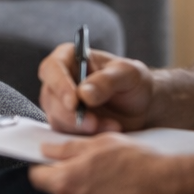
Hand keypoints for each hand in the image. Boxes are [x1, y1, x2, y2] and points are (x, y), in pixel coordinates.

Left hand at [29, 133, 188, 193]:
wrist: (169, 191)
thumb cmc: (138, 164)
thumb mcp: (100, 144)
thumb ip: (67, 148)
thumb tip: (47, 149)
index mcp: (66, 182)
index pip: (37, 176)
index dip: (44, 166)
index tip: (53, 160)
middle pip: (56, 190)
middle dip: (67, 178)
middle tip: (90, 166)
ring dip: (83, 191)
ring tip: (108, 179)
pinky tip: (115, 193)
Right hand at [38, 44, 155, 134]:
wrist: (143, 107)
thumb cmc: (133, 82)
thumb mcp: (128, 74)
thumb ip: (106, 81)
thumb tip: (83, 93)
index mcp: (69, 58)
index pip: (52, 68)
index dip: (59, 85)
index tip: (73, 103)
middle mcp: (60, 80)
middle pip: (50, 97)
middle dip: (71, 114)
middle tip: (93, 123)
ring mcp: (60, 103)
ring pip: (57, 118)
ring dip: (82, 127)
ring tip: (113, 125)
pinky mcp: (66, 124)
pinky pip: (67, 133)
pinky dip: (87, 136)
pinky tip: (109, 129)